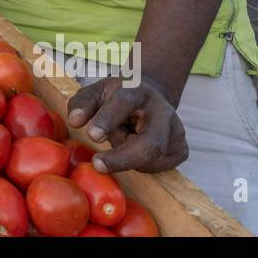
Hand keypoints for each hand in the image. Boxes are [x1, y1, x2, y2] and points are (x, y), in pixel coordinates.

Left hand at [67, 76, 187, 173]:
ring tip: (123, 137)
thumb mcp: (95, 93)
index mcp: (138, 90)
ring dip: (127, 155)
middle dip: (123, 158)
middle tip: (98, 164)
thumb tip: (75, 121)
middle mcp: (163, 110)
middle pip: (150, 142)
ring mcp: (176, 130)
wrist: (150, 96)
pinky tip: (135, 146)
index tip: (92, 135)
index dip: (109, 119)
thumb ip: (82, 104)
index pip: (125, 102)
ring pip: (150, 157)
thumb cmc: (116, 97)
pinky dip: (139, 164)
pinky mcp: (181, 149)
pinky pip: (156, 167)